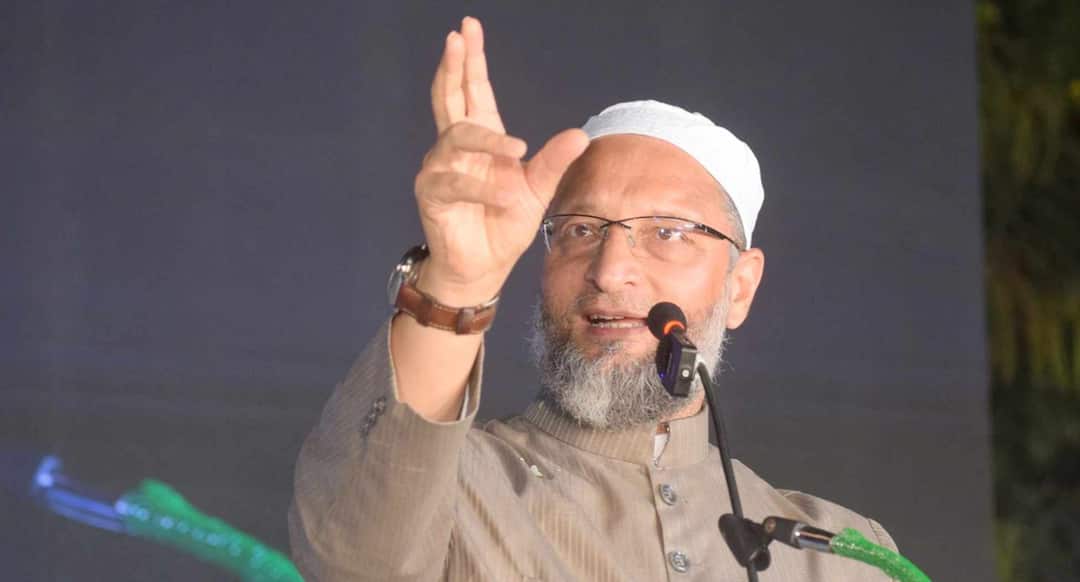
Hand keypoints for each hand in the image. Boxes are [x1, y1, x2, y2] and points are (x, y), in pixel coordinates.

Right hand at [414, 17, 588, 304]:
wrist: (484, 266)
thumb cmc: (504, 223)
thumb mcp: (537, 190)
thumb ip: (553, 162)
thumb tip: (580, 134)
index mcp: (481, 138)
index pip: (474, 91)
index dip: (471, 60)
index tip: (468, 28)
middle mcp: (455, 146)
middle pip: (450, 97)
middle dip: (454, 66)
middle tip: (456, 37)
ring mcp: (439, 168)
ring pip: (457, 138)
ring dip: (487, 141)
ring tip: (517, 152)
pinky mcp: (432, 193)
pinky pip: (455, 181)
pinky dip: (482, 186)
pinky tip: (504, 194)